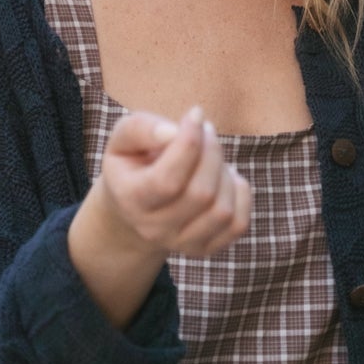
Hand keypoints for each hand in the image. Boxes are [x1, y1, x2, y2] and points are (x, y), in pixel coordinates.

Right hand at [97, 105, 251, 260]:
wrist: (134, 207)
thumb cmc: (133, 163)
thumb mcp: (123, 139)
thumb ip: (142, 129)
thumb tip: (175, 132)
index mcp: (130, 200)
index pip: (167, 180)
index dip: (189, 144)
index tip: (195, 114)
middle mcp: (154, 229)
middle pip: (200, 193)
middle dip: (211, 152)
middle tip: (206, 130)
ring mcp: (182, 244)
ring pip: (221, 210)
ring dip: (225, 172)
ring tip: (212, 155)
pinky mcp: (205, 248)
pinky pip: (238, 224)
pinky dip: (240, 194)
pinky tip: (224, 178)